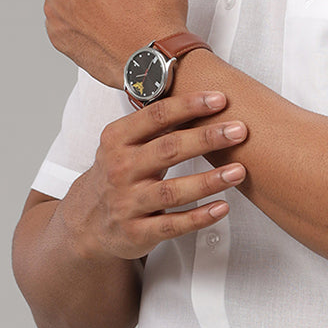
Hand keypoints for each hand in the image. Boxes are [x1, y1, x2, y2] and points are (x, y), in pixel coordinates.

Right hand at [60, 91, 247, 261]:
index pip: (155, 116)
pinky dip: (199, 217)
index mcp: (117, 140)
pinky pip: (173, 225)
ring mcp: (128, 203)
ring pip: (173, 191)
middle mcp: (121, 170)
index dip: (189, 105)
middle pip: (168, 149)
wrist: (88, 222)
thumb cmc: (118, 174)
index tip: (219, 99)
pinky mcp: (137, 232)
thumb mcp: (123, 143)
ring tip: (239, 171)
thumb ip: (156, 123)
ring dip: (209, 181)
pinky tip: (222, 207)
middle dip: (206, 138)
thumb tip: (202, 95)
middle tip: (239, 131)